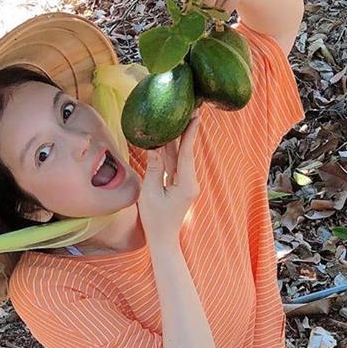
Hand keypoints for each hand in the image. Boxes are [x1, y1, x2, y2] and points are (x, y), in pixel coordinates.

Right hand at [137, 114, 200, 240]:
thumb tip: (154, 146)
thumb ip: (153, 168)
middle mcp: (189, 182)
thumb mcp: (150, 192)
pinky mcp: (179, 185)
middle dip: (184, 131)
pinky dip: (168, 152)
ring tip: (176, 117)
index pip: (187, 153)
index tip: (196, 116)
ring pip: (178, 157)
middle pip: (185, 152)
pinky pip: (173, 165)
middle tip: (188, 108)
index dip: (190, 133)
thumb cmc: (155, 219)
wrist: (163, 239)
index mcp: (186, 184)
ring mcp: (185, 183)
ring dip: (175, 139)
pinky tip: (165, 137)